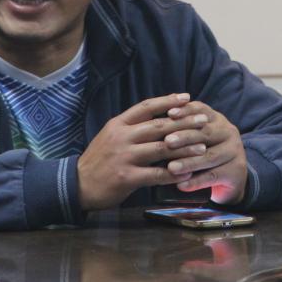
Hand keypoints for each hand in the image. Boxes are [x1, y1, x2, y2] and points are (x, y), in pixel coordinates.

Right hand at [77, 93, 208, 210]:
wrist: (77, 184)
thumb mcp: (111, 135)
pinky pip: (156, 174)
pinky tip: (187, 173)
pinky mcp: (127, 177)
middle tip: (204, 119)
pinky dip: (174, 174)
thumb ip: (132, 126)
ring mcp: (124, 157)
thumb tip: (159, 116)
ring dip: (184, 148)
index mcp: (118, 124)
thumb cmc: (99, 159)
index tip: (187, 98)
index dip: (168, 101)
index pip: (147, 107)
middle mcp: (122, 137)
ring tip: (202, 147)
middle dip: (184, 122)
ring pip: (161, 149)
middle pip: (159, 125)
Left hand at [163, 101, 246, 204]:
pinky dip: (196, 181)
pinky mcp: (236, 171)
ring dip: (189, 162)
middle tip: (167, 142)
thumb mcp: (195, 137)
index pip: (200, 110)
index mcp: (216, 119)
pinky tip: (182, 185)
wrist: (229, 178)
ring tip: (171, 168)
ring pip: (209, 156)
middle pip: (205, 132)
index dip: (185, 111)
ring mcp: (235, 151)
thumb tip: (153, 123)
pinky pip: (214, 176)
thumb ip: (180, 128)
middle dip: (185, 136)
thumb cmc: (203, 154)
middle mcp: (228, 131)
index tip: (169, 114)